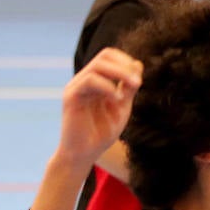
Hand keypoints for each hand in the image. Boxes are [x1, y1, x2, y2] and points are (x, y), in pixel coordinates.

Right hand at [57, 49, 141, 168]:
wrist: (85, 153)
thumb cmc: (102, 131)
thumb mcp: (122, 106)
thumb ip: (128, 87)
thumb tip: (137, 63)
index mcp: (96, 80)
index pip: (109, 56)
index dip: (126, 61)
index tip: (138, 79)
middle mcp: (84, 80)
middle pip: (104, 55)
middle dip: (125, 65)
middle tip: (138, 83)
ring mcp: (76, 87)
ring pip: (97, 66)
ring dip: (120, 73)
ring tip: (133, 87)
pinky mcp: (71, 97)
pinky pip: (89, 81)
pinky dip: (107, 86)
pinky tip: (117, 99)